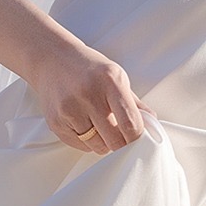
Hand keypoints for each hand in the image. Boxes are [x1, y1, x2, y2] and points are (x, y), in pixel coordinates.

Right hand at [27, 35, 152, 154]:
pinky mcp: (56, 121)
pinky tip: (84, 123)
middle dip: (121, 144)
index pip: (131, 123)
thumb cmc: (88, 68)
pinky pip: (80, 145)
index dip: (138, 138)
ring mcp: (69, 109)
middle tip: (121, 137)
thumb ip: (134, 102)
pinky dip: (86, 141)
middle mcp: (89, 94)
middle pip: (115, 140)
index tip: (139, 141)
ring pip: (97, 146)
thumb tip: (152, 124)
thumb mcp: (116, 76)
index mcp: (110, 81)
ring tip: (99, 125)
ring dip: (103, 142)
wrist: (52, 59)